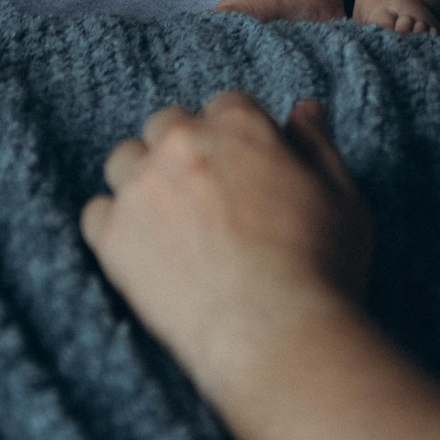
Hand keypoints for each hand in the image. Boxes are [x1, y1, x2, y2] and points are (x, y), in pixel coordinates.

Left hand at [80, 95, 373, 392]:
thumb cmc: (320, 265)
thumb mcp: (343, 196)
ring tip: (169, 222)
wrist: (275, 334)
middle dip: (183, 150)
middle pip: (167, 125)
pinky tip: (143, 251)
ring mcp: (142, 189)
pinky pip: (95, 213)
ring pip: (124, 161)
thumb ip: (318, 145)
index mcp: (239, 124)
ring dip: (143, 180)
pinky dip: (114, 225)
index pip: (225, 104)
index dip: (235, 137)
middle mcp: (183, 144)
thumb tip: (303, 109)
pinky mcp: (113, 236)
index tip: (242, 169)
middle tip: (205, 196)